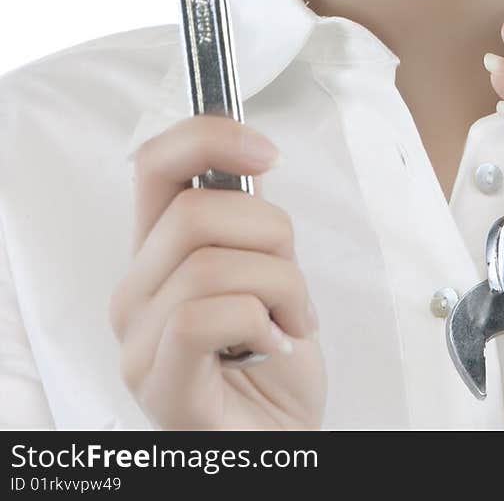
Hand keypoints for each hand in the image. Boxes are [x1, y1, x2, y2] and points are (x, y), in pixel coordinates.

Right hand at [109, 115, 326, 430]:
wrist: (280, 440)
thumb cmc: (274, 363)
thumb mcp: (267, 270)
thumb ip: (248, 219)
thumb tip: (254, 161)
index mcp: (157, 254)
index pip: (154, 164)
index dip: (210, 138)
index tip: (268, 153)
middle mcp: (135, 292)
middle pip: (192, 212)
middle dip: (270, 233)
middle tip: (292, 281)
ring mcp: (138, 342)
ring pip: (207, 264)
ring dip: (278, 284)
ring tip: (291, 320)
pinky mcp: (158, 384)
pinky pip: (203, 317)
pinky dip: (259, 321)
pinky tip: (273, 347)